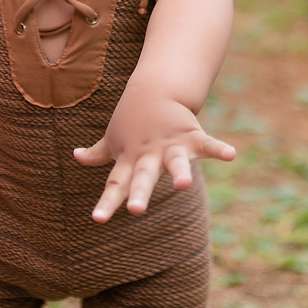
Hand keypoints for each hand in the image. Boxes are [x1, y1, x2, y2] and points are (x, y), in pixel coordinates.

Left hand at [74, 91, 234, 222]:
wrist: (156, 87)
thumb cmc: (132, 119)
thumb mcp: (113, 137)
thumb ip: (97, 153)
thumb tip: (76, 156)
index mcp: (130, 159)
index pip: (115, 184)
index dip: (107, 202)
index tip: (98, 219)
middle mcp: (149, 155)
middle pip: (143, 177)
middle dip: (140, 192)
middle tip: (136, 210)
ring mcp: (170, 145)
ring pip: (175, 161)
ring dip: (180, 172)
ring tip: (184, 185)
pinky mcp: (191, 136)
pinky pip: (207, 144)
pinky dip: (219, 149)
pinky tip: (231, 155)